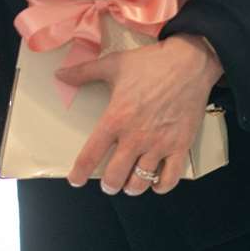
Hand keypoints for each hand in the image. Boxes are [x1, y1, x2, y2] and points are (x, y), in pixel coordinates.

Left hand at [63, 35, 222, 196]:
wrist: (189, 63)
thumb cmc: (150, 63)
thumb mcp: (113, 64)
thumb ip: (84, 72)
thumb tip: (60, 74)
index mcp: (116, 118)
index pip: (91, 154)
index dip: (80, 171)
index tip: (75, 179)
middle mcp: (135, 136)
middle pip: (115, 176)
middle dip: (109, 185)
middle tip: (108, 184)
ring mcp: (159, 144)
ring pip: (141, 181)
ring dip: (132, 188)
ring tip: (129, 186)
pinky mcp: (180, 146)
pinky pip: (170, 178)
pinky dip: (161, 186)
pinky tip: (156, 183)